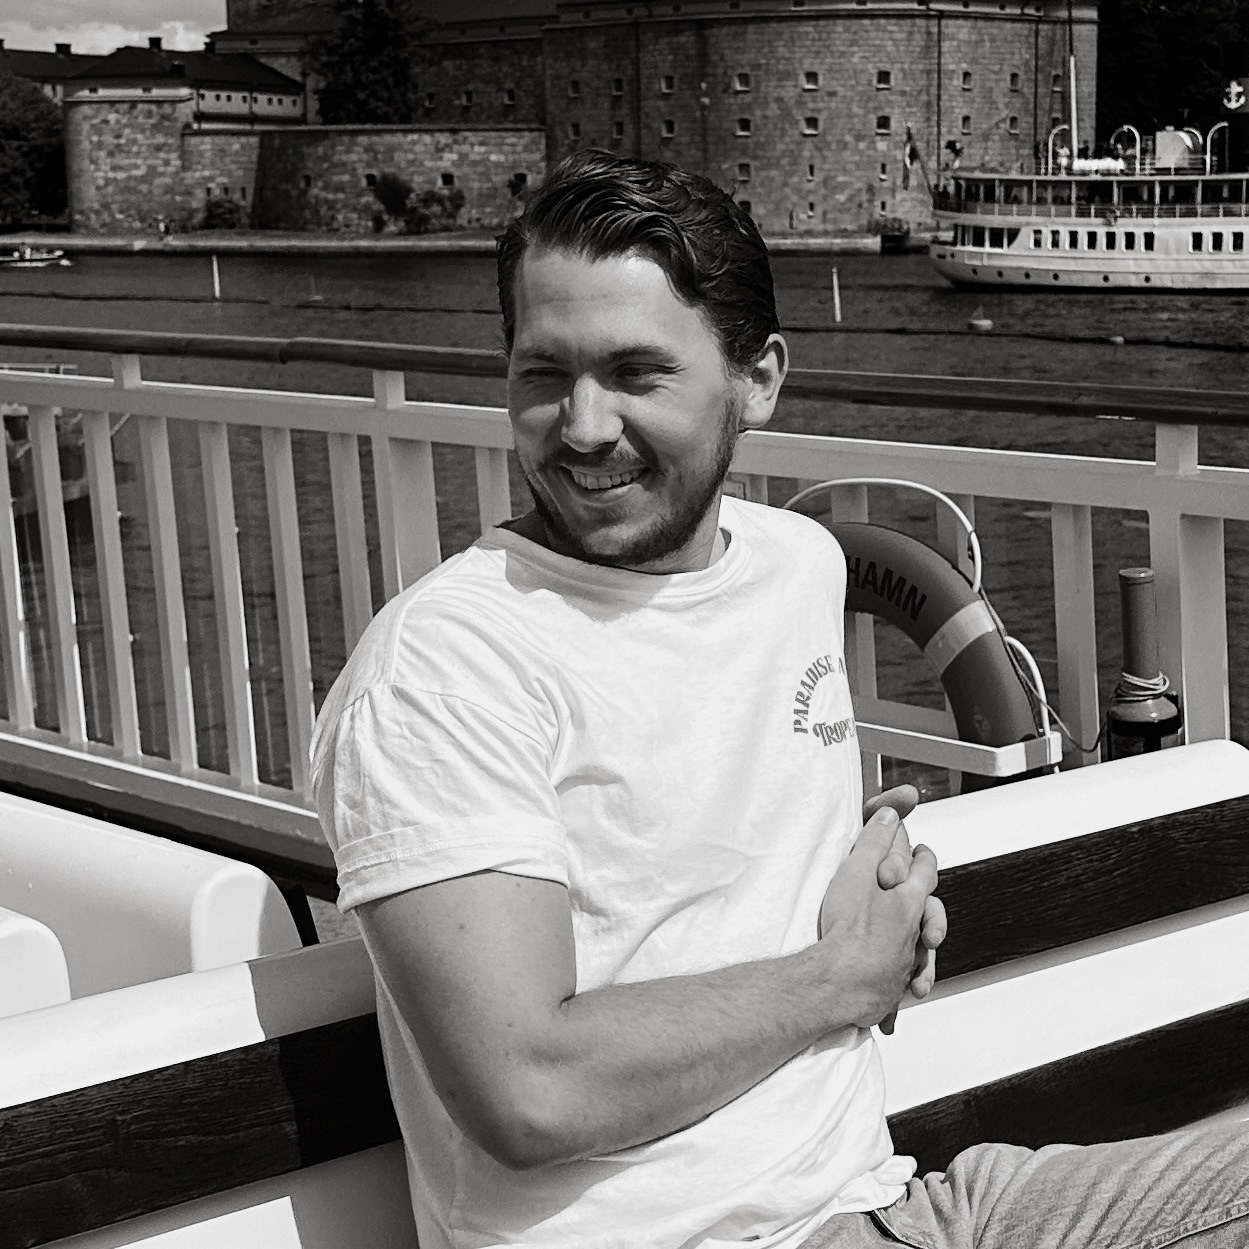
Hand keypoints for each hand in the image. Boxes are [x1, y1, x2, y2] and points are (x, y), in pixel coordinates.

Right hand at [856, 787, 946, 1032]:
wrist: (843, 981)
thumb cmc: (850, 928)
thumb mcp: (857, 871)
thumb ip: (875, 842)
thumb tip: (890, 816)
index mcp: (910, 899)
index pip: (925, 870)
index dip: (923, 858)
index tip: (922, 852)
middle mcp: (914, 931)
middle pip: (931, 913)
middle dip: (929, 906)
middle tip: (921, 896)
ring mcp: (905, 961)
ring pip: (921, 952)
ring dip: (919, 952)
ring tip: (914, 948)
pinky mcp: (891, 987)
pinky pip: (901, 984)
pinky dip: (900, 986)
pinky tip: (895, 994)